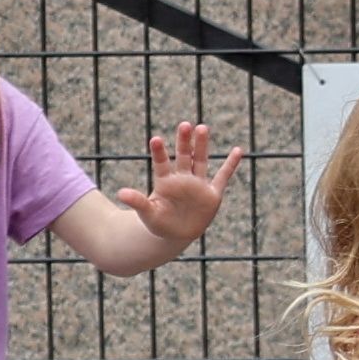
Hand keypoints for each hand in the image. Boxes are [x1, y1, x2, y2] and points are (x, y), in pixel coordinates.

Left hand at [136, 125, 229, 244]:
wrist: (176, 234)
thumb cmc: (158, 222)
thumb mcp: (147, 213)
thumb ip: (137, 202)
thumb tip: (120, 193)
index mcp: (165, 182)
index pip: (162, 163)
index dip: (159, 152)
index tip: (156, 139)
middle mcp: (182, 179)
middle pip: (184, 156)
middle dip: (184, 141)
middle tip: (184, 124)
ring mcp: (198, 184)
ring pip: (201, 161)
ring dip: (202, 146)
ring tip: (202, 127)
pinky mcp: (212, 194)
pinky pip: (223, 176)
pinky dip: (231, 164)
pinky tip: (238, 151)